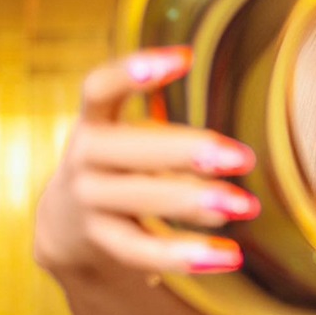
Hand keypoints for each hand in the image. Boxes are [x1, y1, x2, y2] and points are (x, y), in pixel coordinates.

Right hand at [34, 46, 259, 276]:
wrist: (69, 228)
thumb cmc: (119, 171)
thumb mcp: (127, 141)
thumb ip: (167, 137)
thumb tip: (239, 148)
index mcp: (94, 123)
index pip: (99, 88)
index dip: (134, 72)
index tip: (186, 58)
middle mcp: (84, 158)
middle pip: (132, 149)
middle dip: (189, 153)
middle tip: (243, 159)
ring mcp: (88, 202)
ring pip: (142, 199)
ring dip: (197, 203)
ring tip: (247, 207)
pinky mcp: (100, 243)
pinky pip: (144, 251)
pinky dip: (188, 254)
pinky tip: (230, 256)